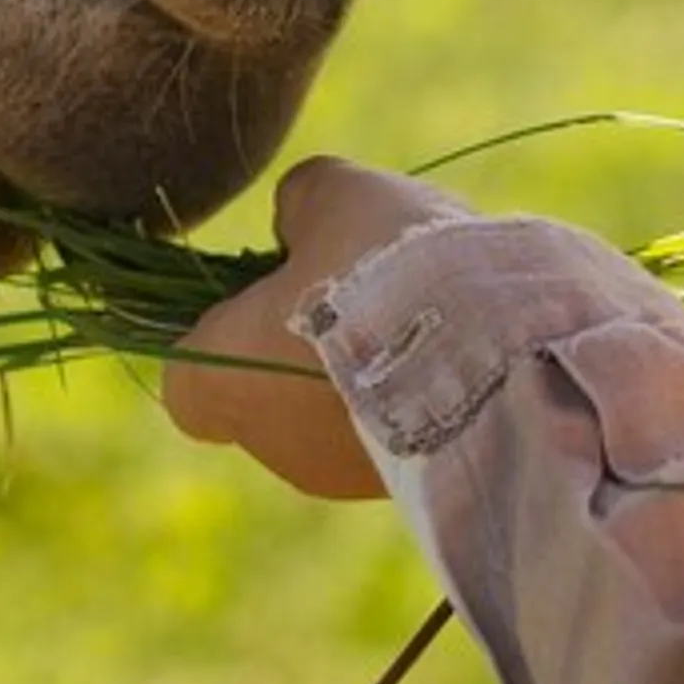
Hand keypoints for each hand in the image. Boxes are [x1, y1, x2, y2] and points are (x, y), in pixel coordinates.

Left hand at [161, 157, 478, 500]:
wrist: (494, 356)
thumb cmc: (385, 269)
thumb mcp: (331, 195)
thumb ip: (297, 206)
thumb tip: (297, 222)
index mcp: (221, 382)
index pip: (190, 374)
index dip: (225, 326)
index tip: (273, 282)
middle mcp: (272, 446)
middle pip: (270, 389)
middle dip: (309, 340)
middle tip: (363, 284)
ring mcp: (343, 477)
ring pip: (338, 412)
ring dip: (373, 367)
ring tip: (431, 309)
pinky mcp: (410, 488)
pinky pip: (399, 431)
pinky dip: (419, 394)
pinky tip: (464, 346)